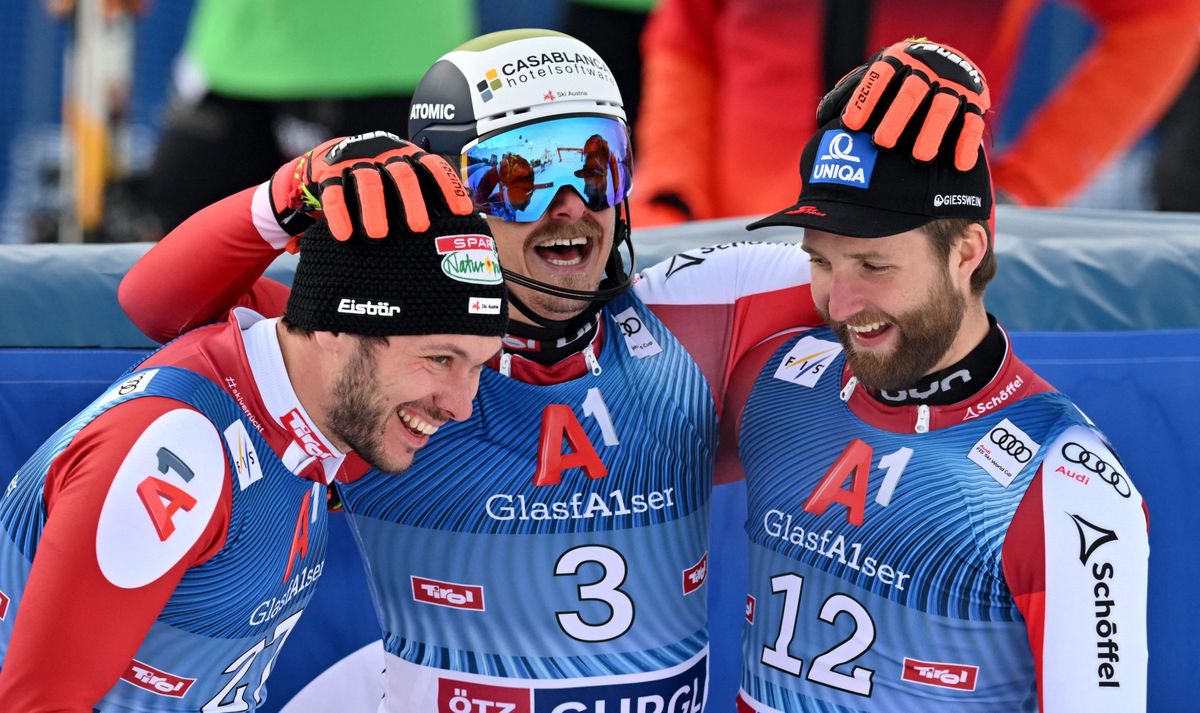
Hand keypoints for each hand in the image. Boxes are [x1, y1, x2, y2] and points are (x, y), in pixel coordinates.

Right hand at [269, 131, 474, 241]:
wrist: (329, 157)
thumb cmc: (379, 179)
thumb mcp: (403, 178)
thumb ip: (427, 193)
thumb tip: (463, 221)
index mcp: (407, 156)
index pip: (433, 167)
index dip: (449, 188)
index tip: (461, 213)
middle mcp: (384, 155)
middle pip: (402, 174)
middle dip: (412, 201)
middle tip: (418, 227)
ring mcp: (356, 163)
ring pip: (368, 183)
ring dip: (374, 209)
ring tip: (378, 236)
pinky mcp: (329, 174)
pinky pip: (334, 194)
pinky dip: (339, 214)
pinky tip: (344, 235)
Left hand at [818, 39, 990, 170]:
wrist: (951, 64)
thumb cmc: (900, 81)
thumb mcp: (881, 78)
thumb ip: (853, 93)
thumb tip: (825, 116)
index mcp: (900, 60)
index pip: (882, 74)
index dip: (865, 98)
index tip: (851, 124)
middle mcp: (928, 69)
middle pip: (911, 91)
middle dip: (896, 118)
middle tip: (882, 143)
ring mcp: (954, 85)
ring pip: (943, 107)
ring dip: (932, 132)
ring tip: (920, 157)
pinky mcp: (976, 101)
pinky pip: (973, 123)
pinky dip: (966, 144)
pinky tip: (959, 165)